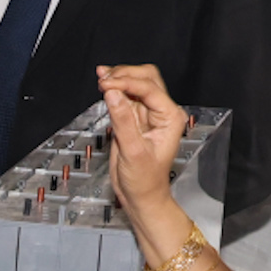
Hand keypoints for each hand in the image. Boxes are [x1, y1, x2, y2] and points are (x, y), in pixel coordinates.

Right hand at [98, 63, 186, 219]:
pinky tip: (103, 85)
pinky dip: (115, 88)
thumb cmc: (145, 180)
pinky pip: (126, 96)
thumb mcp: (133, 151)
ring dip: (119, 78)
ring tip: (101, 79)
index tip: (106, 84)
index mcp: (170, 118)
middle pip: (146, 78)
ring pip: (136, 83)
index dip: (127, 82)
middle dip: (124, 74)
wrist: (141, 196)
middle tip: (103, 80)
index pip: (149, 88)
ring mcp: (147, 114)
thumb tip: (112, 94)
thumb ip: (123, 120)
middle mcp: (162, 112)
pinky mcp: (134, 118)